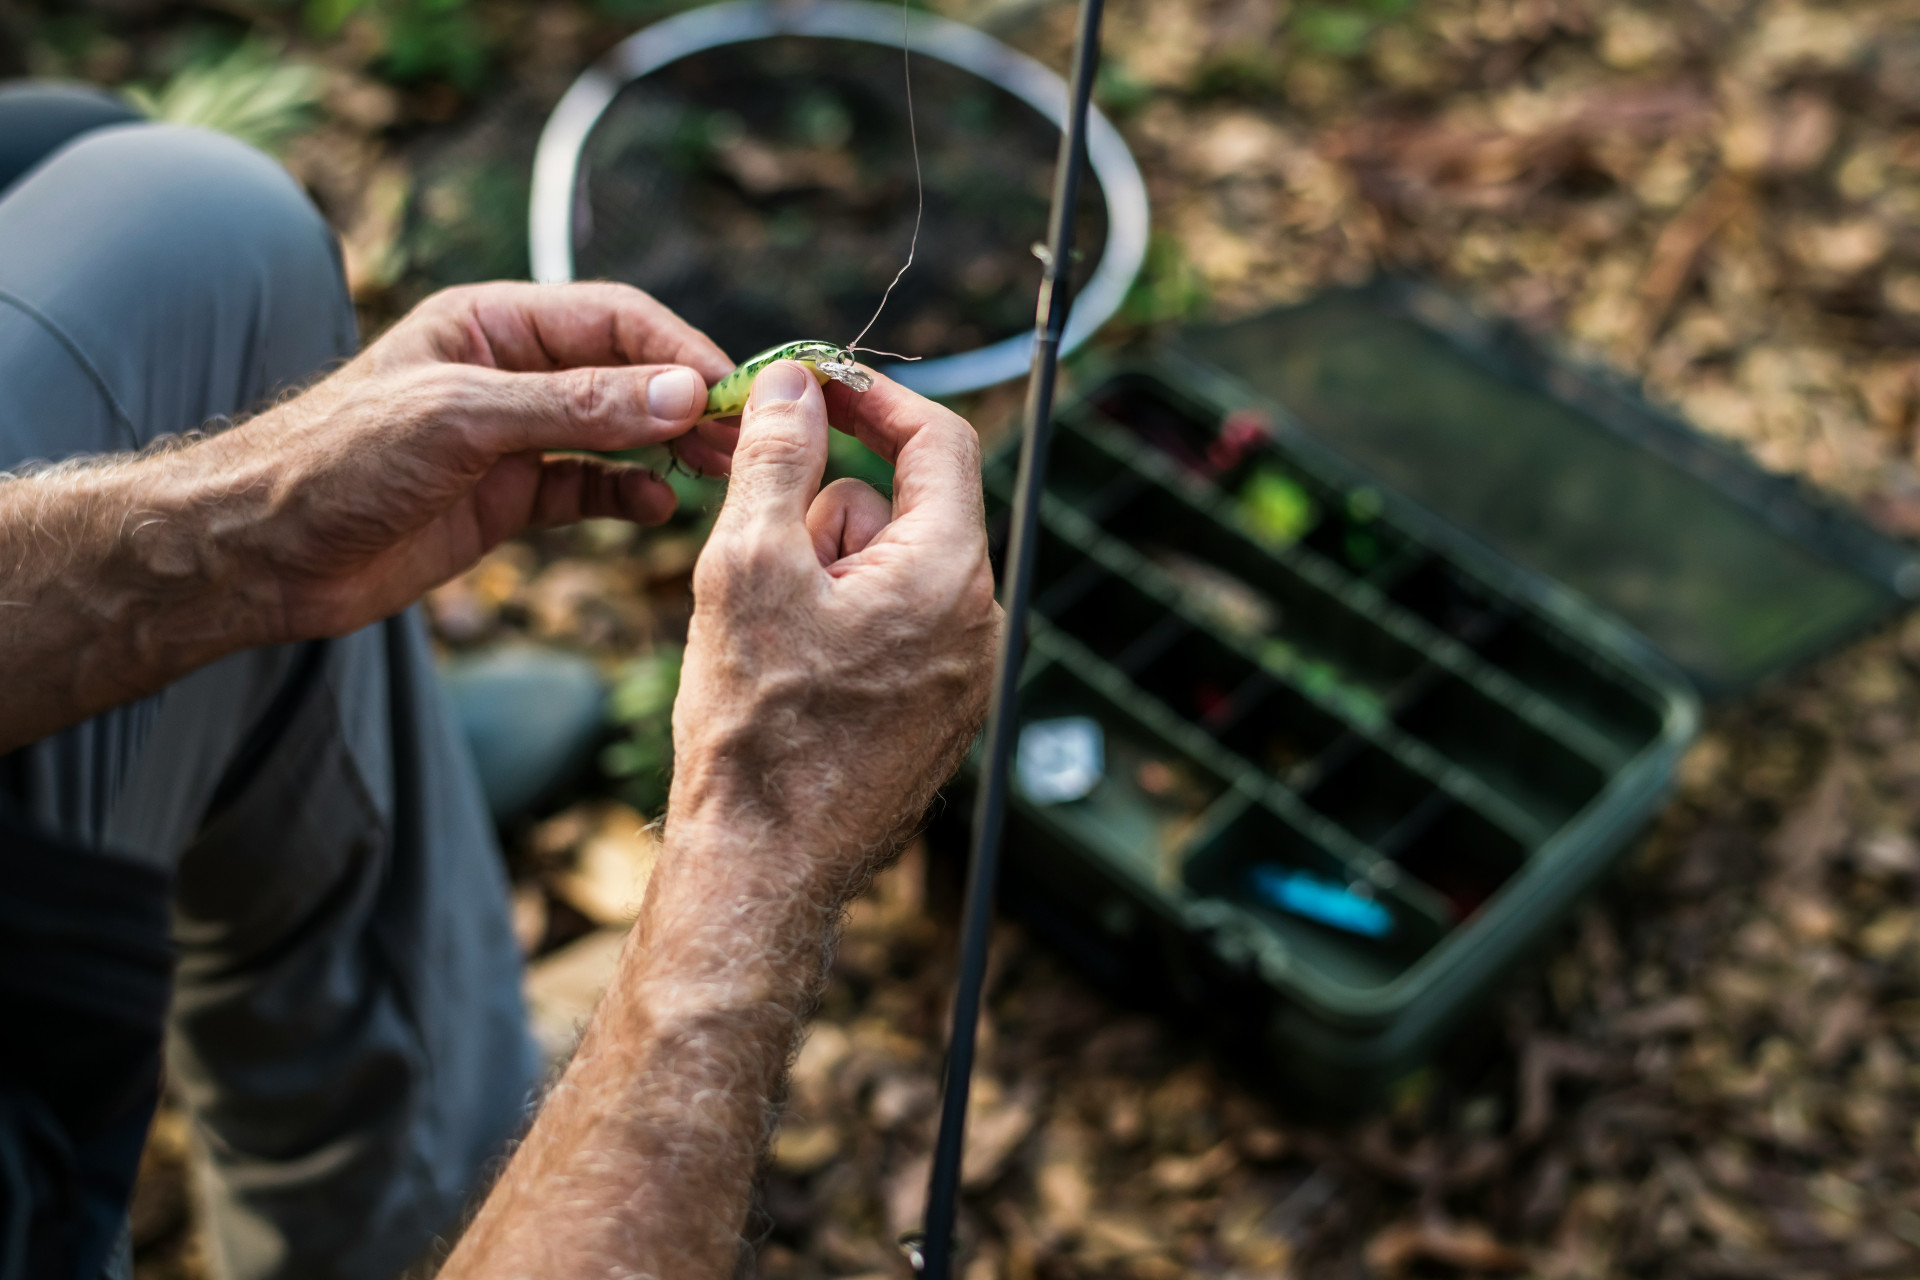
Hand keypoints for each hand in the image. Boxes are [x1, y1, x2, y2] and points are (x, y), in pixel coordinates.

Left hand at [190, 281, 734, 642]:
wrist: (259, 554)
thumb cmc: (335, 461)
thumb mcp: (462, 421)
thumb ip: (575, 406)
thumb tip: (682, 393)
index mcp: (490, 323)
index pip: (613, 319)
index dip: (678, 349)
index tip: (730, 390)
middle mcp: (508, 373)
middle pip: (625, 374)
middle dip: (686, 402)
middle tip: (746, 440)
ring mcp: (510, 438)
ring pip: (615, 433)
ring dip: (667, 449)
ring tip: (719, 473)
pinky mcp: (505, 499)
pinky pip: (587, 488)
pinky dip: (626, 495)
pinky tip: (657, 508)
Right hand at [443, 363, 998, 1279]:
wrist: (764, 873)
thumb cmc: (756, 730)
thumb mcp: (747, 567)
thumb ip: (780, 459)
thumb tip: (796, 384)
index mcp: (948, 575)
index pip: (939, 442)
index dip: (872, 399)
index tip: (812, 385)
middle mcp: (977, 623)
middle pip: (909, 508)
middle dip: (830, 505)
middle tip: (757, 537)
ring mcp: (962, 677)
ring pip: (893, 572)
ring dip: (827, 568)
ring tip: (764, 631)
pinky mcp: (936, 717)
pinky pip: (894, 631)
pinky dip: (839, 622)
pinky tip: (785, 671)